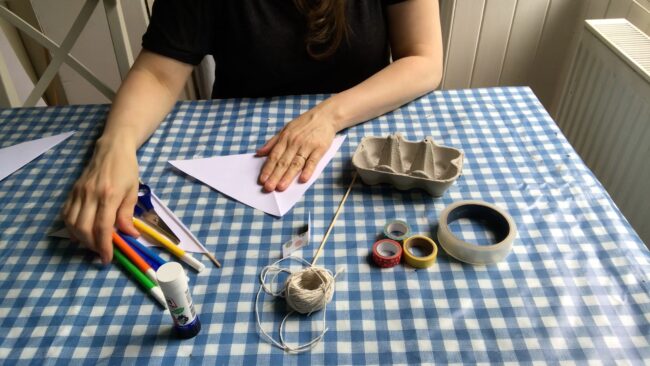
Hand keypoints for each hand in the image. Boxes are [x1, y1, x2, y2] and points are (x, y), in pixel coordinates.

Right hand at [62, 138, 139, 263]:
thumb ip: (128, 215)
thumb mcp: (133, 191)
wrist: (112, 148)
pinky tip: (80, 233)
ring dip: (80, 238)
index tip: (107, 258)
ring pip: (71, 223)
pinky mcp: (72, 191)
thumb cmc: (127, 170)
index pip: (103, 227)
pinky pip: (66, 213)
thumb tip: (129, 236)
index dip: (104, 246)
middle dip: (91, 245)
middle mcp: (90, 195)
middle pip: (84, 228)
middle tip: (101, 252)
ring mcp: (79, 193)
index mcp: (109, 195)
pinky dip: (70, 227)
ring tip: (92, 244)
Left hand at [257, 108, 336, 191]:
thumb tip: (259, 152)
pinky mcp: (320, 149)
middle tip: (268, 188)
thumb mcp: (285, 129)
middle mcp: (294, 143)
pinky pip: (313, 161)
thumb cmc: (304, 124)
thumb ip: (273, 142)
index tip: (262, 180)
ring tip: (281, 187)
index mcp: (285, 138)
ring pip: (296, 163)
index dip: (267, 168)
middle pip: (283, 162)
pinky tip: (303, 179)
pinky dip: (308, 170)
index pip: (274, 156)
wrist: (325, 116)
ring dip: (288, 176)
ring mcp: (307, 146)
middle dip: (275, 176)